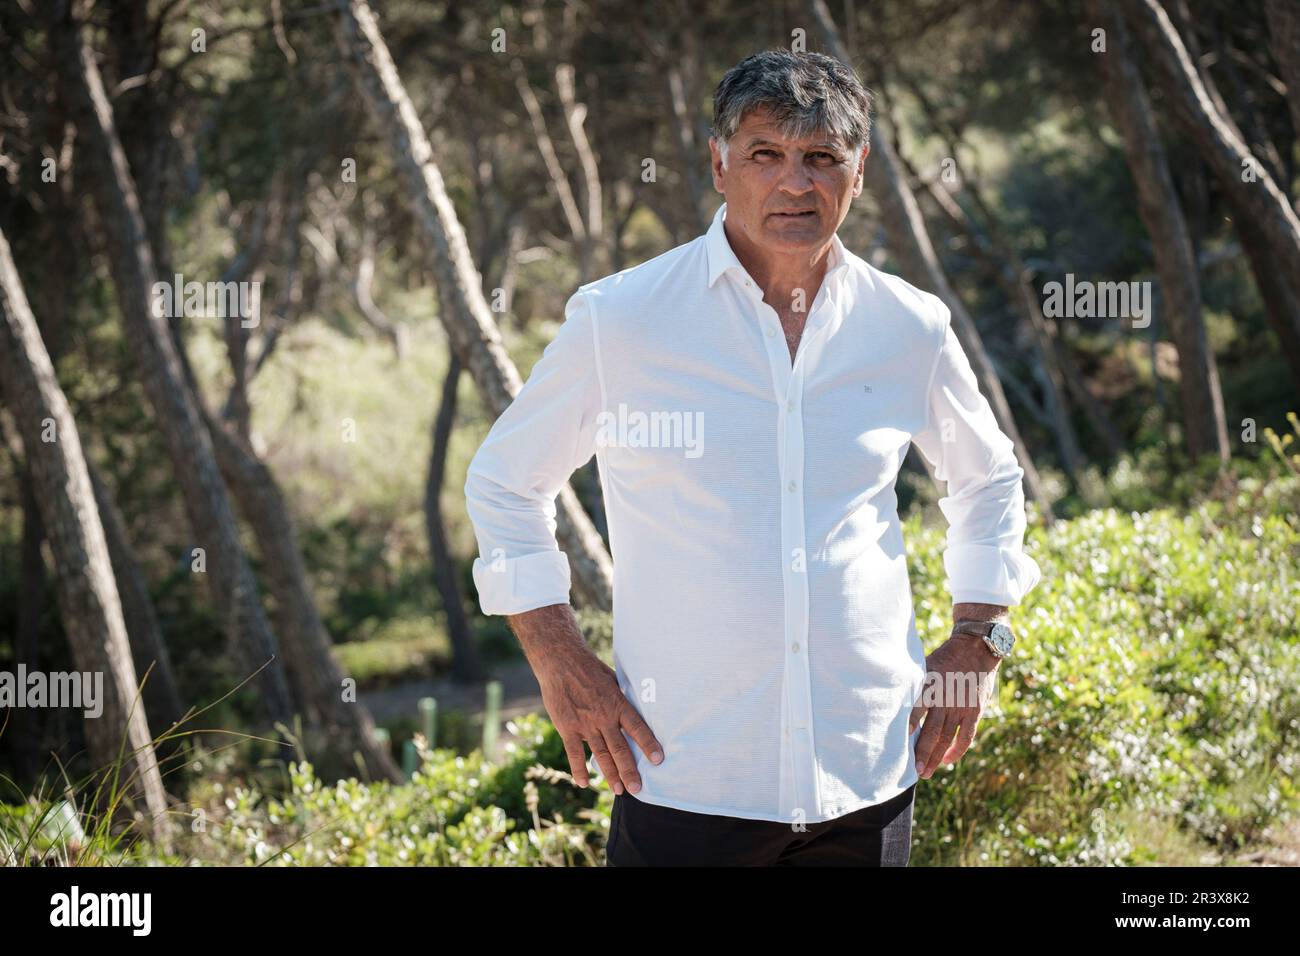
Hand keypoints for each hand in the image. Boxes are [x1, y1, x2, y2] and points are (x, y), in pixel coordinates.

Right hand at [537, 650, 663, 794]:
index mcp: (617, 704)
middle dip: (629, 770)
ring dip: (610, 774)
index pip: (637, 727)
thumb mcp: (613, 680)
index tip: (659, 760)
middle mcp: (603, 717)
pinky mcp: (567, 728)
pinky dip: (579, 769)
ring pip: (600, 754)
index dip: (649, 744)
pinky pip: (574, 753)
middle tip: (638, 789)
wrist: (561, 662)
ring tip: (619, 790)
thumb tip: (641, 706)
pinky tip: (584, 783)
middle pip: (620, 748)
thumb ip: (623, 698)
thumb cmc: (590, 670)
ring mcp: (585, 724)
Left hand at [909, 629, 1000, 778]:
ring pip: (947, 738)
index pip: (916, 709)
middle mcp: (946, 698)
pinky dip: (956, 751)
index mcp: (930, 685)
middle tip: (912, 771)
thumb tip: (891, 702)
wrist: (975, 648)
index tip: (897, 744)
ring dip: (936, 757)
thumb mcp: (924, 666)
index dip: (907, 727)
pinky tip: (947, 761)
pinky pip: (966, 736)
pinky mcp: (975, 711)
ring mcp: (962, 706)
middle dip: (921, 753)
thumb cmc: (943, 659)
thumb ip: (913, 685)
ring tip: (925, 772)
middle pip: (931, 731)